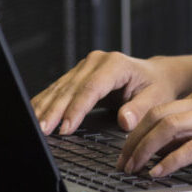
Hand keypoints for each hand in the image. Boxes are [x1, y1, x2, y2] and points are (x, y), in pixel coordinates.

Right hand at [31, 50, 191, 135]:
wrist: (155, 74)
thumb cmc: (156, 86)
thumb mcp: (156, 98)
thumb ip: (140, 109)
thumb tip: (125, 121)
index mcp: (115, 64)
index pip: (90, 88)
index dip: (76, 109)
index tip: (66, 128)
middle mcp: (96, 61)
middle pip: (70, 88)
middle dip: (55, 111)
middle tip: (43, 130)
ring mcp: (84, 66)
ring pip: (60, 88)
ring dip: (46, 108)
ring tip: (35, 126)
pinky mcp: (77, 74)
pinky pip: (58, 89)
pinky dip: (46, 103)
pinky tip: (35, 113)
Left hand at [117, 83, 191, 174]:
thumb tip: (166, 149)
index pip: (160, 108)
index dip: (138, 130)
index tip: (125, 150)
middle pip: (157, 115)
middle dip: (134, 141)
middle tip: (121, 163)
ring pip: (169, 126)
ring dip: (145, 150)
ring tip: (133, 169)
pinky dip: (172, 160)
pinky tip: (160, 172)